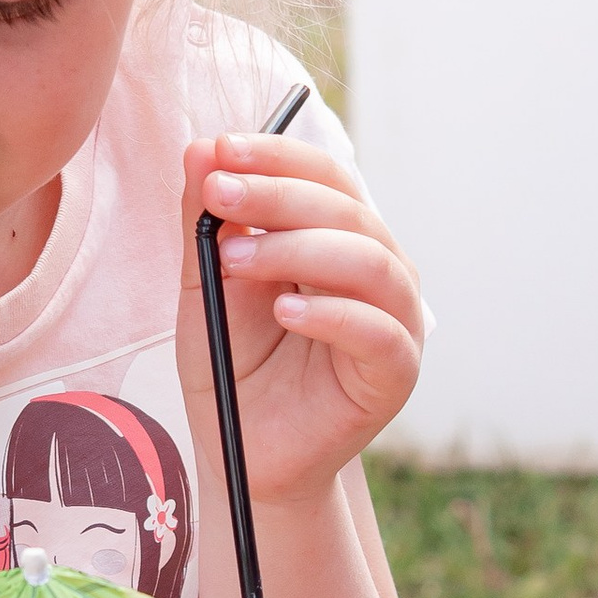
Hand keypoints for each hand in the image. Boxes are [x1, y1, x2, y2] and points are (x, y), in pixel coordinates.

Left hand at [179, 127, 422, 507]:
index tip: (221, 150)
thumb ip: (205, 223)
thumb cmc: (233, 364)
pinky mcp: (396, 372)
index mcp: (339, 238)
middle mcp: (377, 268)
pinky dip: (332, 314)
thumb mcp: (206, 284)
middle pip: (346, 209)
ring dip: (297, 248)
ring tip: (234, 259)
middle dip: (277, 195)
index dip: (277, 156)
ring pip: (368, 261)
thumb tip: (201, 147)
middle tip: (218, 195)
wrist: (243, 451)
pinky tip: (286, 311)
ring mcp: (394, 319)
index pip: (324, 177)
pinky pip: (379, 331)